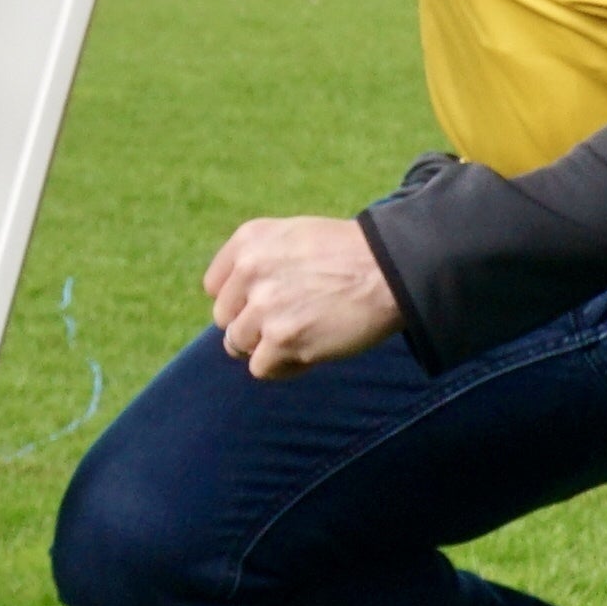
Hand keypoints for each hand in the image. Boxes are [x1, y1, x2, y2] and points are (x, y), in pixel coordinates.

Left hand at [203, 215, 401, 379]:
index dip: (241, 301)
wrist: (391, 271)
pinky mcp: (283, 339)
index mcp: (249, 241)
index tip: (269, 302)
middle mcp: (250, 270)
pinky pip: (260, 368)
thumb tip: (231, 305)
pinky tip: (307, 354)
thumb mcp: (292, 238)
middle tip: (292, 320)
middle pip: (226, 318)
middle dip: (253, 325)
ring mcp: (264, 306)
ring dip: (267, 347)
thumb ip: (256, 262)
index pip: (215, 287)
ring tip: (303, 336)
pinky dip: (282, 367)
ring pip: (238, 344)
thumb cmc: (348, 256)